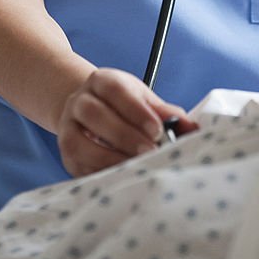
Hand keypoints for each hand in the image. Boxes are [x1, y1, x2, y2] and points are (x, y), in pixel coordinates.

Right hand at [57, 67, 196, 175]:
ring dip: (110, 157)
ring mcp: (68, 128)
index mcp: (101, 81)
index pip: (115, 90)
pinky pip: (79, 166)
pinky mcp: (66, 154)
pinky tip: (121, 177)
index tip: (157, 130)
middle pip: (94, 114)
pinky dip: (100, 173)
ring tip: (136, 166)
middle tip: (150, 150)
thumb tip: (191, 128)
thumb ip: (165, 112)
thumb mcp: (143, 99)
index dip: (135, 110)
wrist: (88, 111)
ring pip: (80, 141)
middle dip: (124, 135)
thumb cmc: (123, 106)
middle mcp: (79, 101)